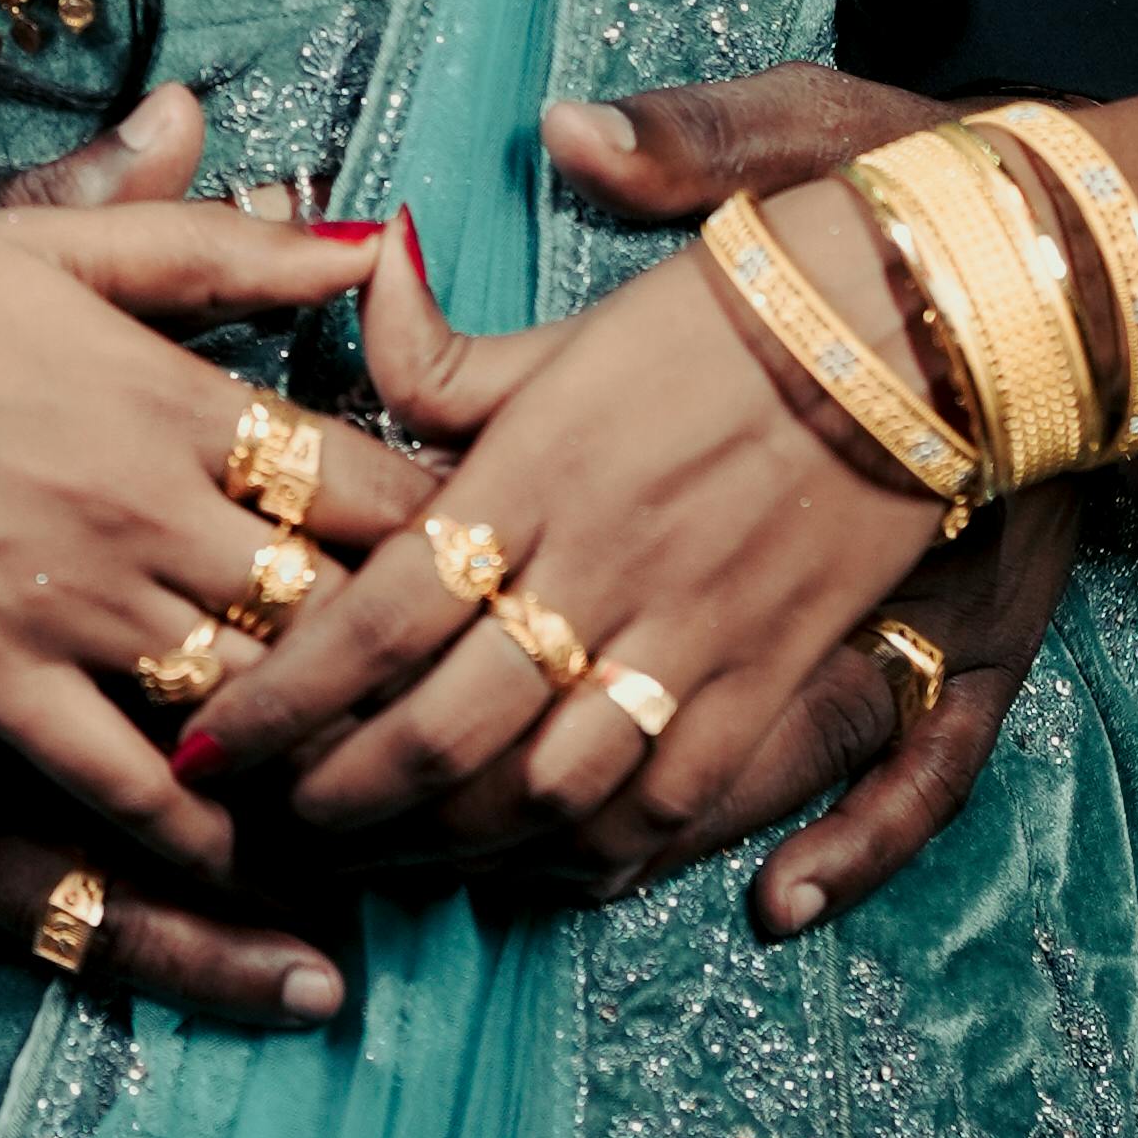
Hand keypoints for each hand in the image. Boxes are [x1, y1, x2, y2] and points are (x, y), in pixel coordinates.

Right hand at [0, 99, 424, 905]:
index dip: (456, 530)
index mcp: (182, 399)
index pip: (373, 481)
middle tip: (482, 703)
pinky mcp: (1, 684)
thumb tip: (363, 226)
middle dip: (417, 658)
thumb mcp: (57, 239)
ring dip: (331, 748)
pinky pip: (126, 781)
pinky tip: (253, 863)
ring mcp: (83, 607)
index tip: (508, 564)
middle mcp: (158, 512)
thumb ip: (215, 241)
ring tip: (398, 791)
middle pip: (339, 604)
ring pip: (257, 696)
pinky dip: (203, 830)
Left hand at [176, 66, 977, 901]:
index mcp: (539, 463)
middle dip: (341, 802)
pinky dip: (595, 854)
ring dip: (448, 844)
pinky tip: (534, 869)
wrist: (929, 317)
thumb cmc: (749, 289)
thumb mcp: (580, 312)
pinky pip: (673, 800)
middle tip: (266, 831)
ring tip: (373, 866)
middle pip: (446, 729)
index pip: (377, 611)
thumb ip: (462, 339)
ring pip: (549, 786)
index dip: (285, 697)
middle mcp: (604, 561)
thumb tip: (368, 268)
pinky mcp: (774, 672)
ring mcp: (694, 628)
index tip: (208, 745)